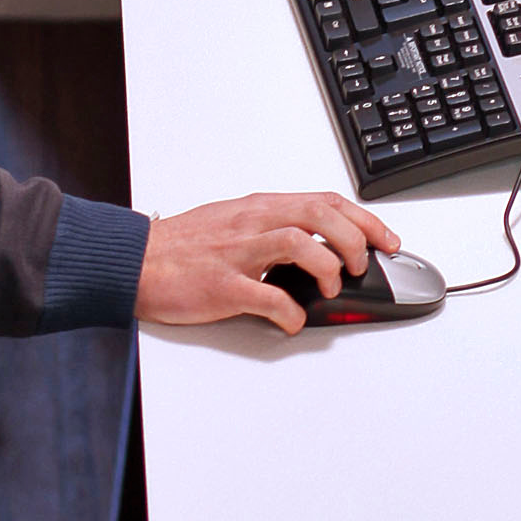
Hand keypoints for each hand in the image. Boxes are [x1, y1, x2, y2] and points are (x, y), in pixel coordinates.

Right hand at [134, 193, 397, 330]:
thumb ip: (272, 229)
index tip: (385, 240)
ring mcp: (239, 253)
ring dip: (328, 268)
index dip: (364, 220)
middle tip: (361, 266)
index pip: (325, 201)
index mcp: (259, 207)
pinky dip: (291, 313)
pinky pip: (269, 298)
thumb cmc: (181, 246)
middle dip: (355, 240)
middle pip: (322, 215)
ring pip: (301, 244)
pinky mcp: (224, 286)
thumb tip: (314, 246)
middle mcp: (253, 223)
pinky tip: (293, 320)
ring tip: (331, 287)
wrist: (135, 260)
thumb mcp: (233, 223)